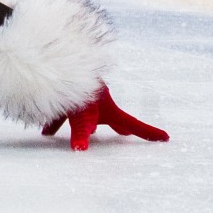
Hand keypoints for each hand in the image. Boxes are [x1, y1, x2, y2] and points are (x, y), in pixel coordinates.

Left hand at [42, 85, 168, 150]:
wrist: (61, 62)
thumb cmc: (76, 91)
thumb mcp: (81, 117)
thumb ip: (80, 135)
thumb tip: (80, 150)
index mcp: (110, 110)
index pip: (133, 124)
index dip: (148, 133)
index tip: (166, 137)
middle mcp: (99, 103)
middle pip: (110, 119)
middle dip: (117, 126)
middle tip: (125, 133)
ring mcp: (84, 99)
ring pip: (84, 116)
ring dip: (82, 126)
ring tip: (87, 134)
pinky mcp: (67, 96)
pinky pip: (63, 112)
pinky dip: (56, 122)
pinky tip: (45, 132)